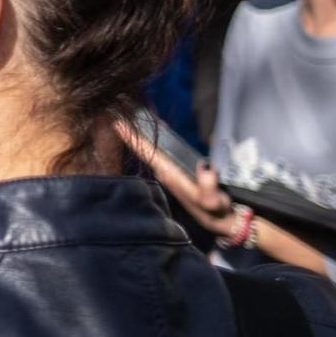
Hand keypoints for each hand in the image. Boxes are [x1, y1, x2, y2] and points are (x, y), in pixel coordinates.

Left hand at [115, 119, 239, 236]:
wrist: (219, 221)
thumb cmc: (215, 210)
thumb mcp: (213, 201)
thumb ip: (208, 186)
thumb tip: (204, 166)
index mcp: (170, 175)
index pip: (147, 153)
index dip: (133, 138)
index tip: (117, 124)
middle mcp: (165, 173)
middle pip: (143, 149)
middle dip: (130, 134)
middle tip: (116, 115)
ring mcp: (170, 173)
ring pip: (151, 150)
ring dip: (140, 136)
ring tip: (128, 120)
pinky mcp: (177, 174)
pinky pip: (161, 152)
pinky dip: (153, 141)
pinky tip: (152, 131)